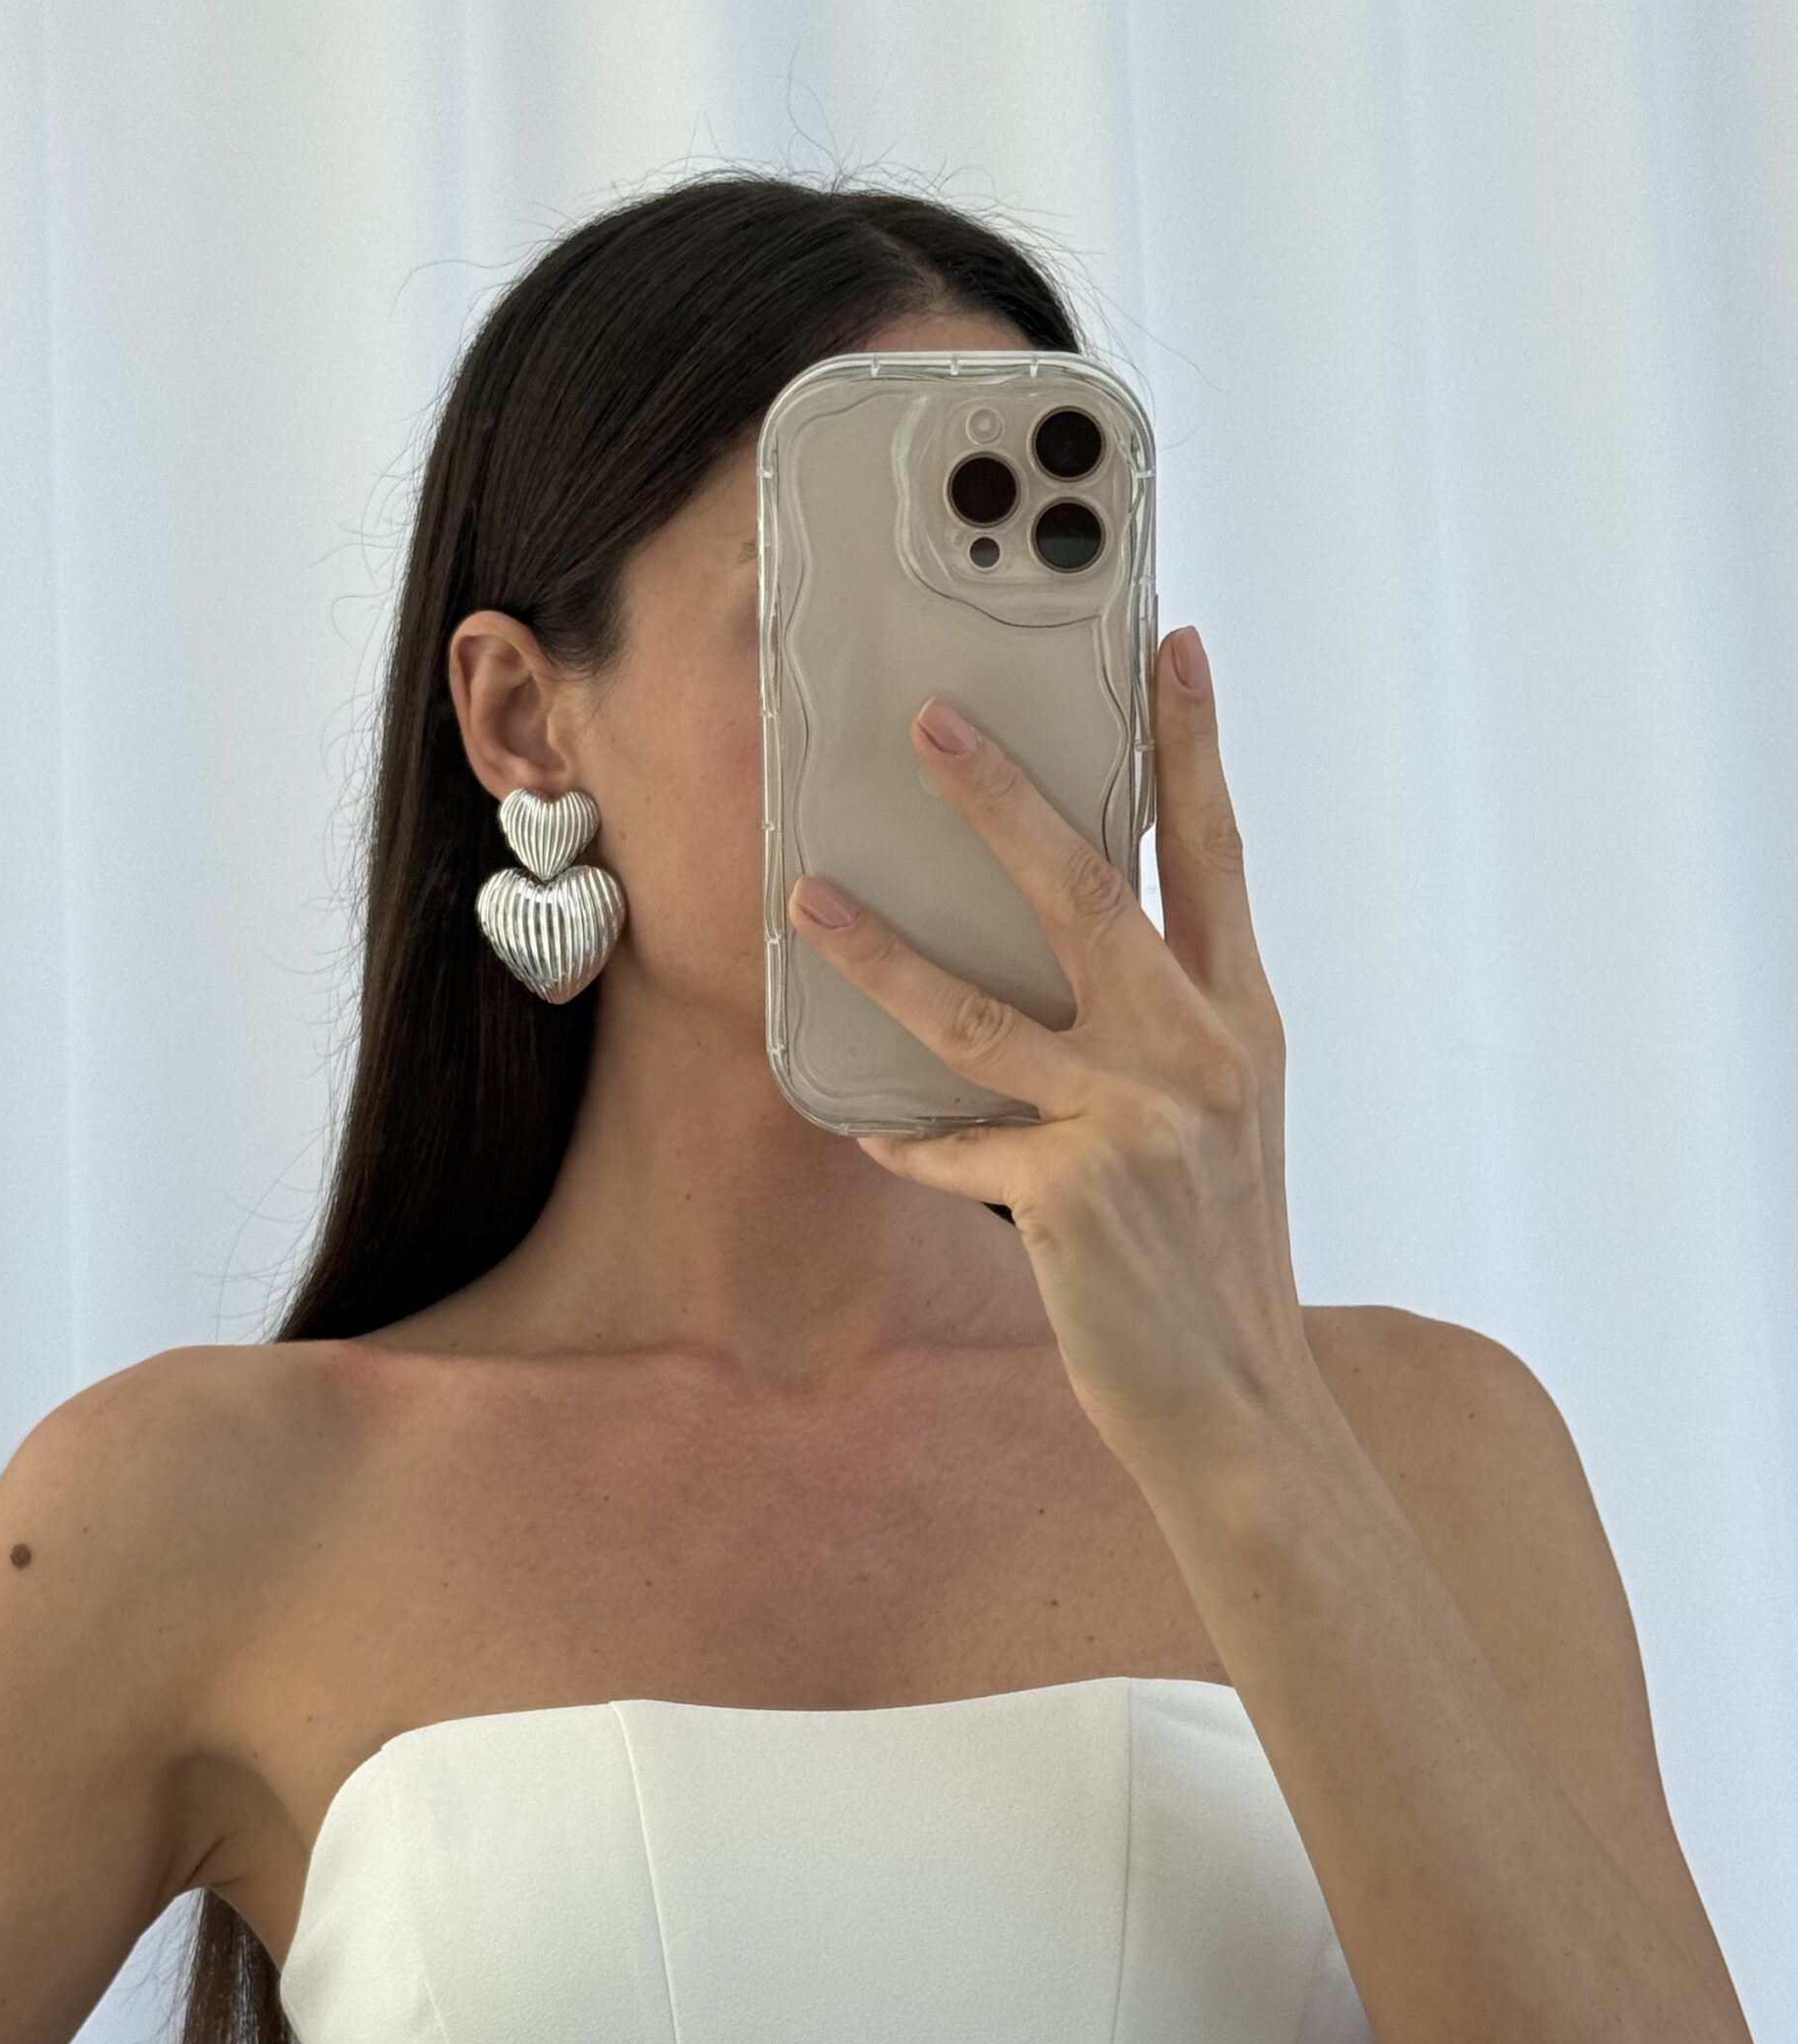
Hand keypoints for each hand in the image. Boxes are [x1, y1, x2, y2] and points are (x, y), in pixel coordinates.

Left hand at [785, 626, 1321, 1483]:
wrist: (1239, 1401)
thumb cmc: (1217, 1252)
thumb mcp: (1222, 1120)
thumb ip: (1164, 1028)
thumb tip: (1077, 945)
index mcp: (1240, 1021)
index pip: (1214, 854)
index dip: (1193, 746)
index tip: (1172, 642)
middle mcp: (1198, 1052)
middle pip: (1086, 889)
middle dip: (1001, 794)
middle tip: (929, 716)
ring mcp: (1135, 1121)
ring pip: (978, 1010)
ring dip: (879, 952)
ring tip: (803, 896)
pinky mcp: (1072, 1194)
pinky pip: (954, 1142)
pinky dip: (904, 1138)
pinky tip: (858, 1123)